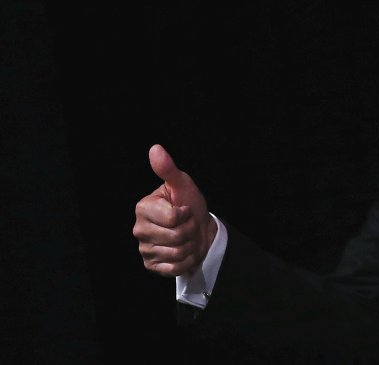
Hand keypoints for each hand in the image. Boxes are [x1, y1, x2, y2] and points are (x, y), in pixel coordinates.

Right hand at [133, 145, 216, 275]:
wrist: (200, 230)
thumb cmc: (190, 204)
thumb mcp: (182, 185)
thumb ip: (168, 169)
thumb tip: (155, 148)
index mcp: (143, 208)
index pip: (172, 218)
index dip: (187, 215)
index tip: (186, 210)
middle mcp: (139, 229)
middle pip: (176, 236)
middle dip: (190, 230)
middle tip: (188, 224)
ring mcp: (144, 249)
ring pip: (176, 253)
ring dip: (189, 245)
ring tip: (186, 237)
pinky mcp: (151, 266)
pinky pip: (174, 268)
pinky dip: (185, 261)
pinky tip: (183, 252)